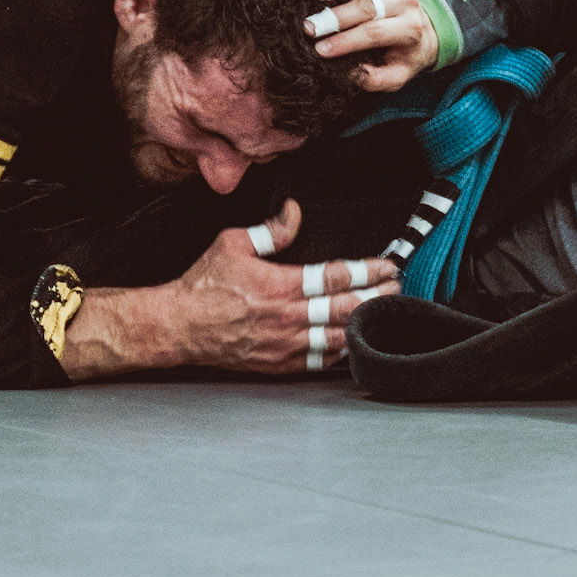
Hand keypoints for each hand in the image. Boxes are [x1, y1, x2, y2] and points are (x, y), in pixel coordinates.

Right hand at [158, 200, 397, 373]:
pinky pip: (321, 360)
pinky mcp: (279, 364)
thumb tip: (295, 212)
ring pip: (339, 336)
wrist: (180, 326)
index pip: (337, 276)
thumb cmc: (203, 286)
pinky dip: (343, 350)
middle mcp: (286, 317)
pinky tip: (356, 341)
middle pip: (346, 307)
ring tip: (386, 313)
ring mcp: (285, 344)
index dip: (367, 270)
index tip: (386, 265)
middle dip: (377, 296)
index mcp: (280, 284)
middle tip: (397, 288)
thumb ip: (270, 230)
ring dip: (366, 324)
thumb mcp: (233, 244)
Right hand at [305, 0, 436, 90]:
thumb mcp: (397, 76)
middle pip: (368, 7)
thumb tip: (352, 74)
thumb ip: (377, 80)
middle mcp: (405, 1)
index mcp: (408, 28)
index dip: (346, 41)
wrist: (427, 31)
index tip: (320, 49)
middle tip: (310, 26)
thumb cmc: (404, 55)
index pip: (374, 33)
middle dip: (337, 18)